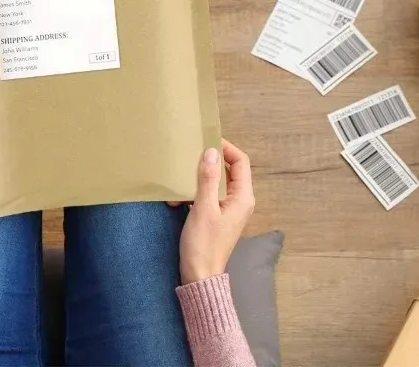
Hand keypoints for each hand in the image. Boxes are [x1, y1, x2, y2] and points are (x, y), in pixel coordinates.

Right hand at [178, 139, 254, 284]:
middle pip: (227, 170)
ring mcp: (228, 209)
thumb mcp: (203, 208)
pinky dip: (193, 194)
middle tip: (188, 158)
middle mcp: (239, 200)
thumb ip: (207, 179)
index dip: (226, 148)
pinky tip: (176, 200)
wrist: (199, 277)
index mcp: (242, 197)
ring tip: (178, 185)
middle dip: (207, 164)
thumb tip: (211, 151)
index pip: (240, 161)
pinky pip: (207, 196)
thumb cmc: (203, 244)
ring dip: (196, 181)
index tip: (206, 141)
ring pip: (214, 183)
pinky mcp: (217, 216)